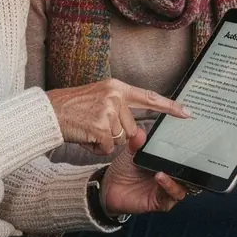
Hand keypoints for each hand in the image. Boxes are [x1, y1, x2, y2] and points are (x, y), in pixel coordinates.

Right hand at [46, 79, 189, 155]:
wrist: (48, 112)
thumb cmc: (72, 107)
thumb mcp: (99, 99)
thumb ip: (120, 110)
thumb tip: (138, 135)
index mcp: (117, 88)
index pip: (149, 98)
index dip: (170, 107)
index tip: (188, 113)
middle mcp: (115, 96)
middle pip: (132, 129)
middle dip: (116, 134)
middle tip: (95, 125)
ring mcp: (108, 111)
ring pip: (120, 140)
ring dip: (105, 141)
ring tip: (89, 129)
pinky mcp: (100, 127)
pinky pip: (107, 148)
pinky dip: (96, 148)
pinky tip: (85, 136)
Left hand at [101, 132, 188, 214]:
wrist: (110, 187)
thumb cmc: (124, 169)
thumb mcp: (131, 152)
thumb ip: (137, 143)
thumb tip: (141, 132)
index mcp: (166, 163)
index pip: (184, 159)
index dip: (189, 153)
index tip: (188, 143)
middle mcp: (170, 177)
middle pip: (188, 175)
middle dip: (189, 168)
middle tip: (183, 158)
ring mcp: (166, 190)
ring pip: (182, 187)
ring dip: (176, 179)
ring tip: (163, 170)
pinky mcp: (161, 202)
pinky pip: (171, 196)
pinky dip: (168, 187)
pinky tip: (160, 178)